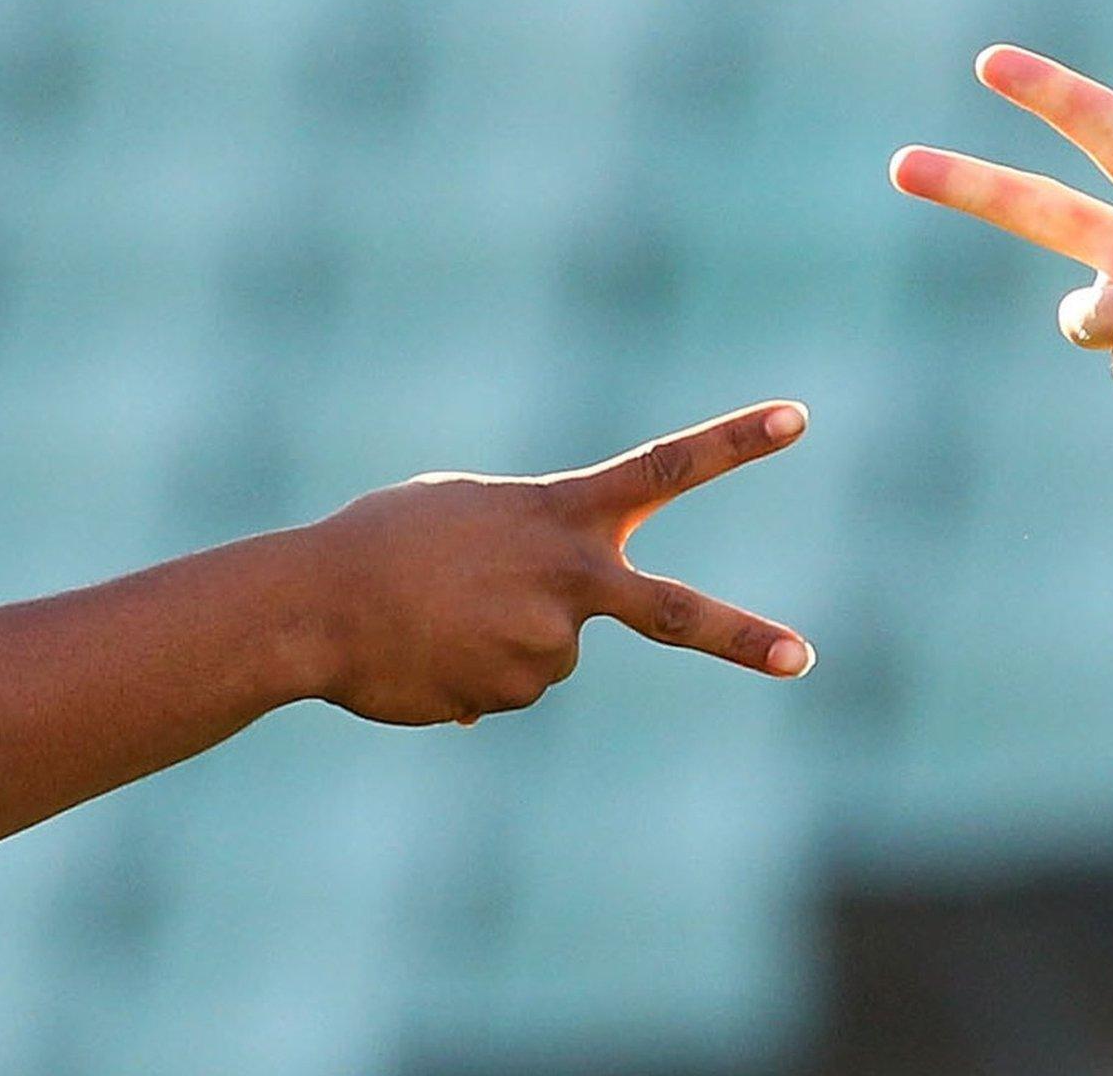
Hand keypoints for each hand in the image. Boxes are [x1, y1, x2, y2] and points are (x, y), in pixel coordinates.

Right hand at [307, 401, 814, 725]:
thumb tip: (545, 645)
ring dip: (506, 645)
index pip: (666, 467)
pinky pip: (512, 689)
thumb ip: (527, 549)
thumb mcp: (467, 515)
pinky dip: (477, 678)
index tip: (797, 418)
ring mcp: (545, 642)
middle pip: (672, 613)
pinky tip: (428, 655)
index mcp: (563, 513)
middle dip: (743, 638)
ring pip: (556, 655)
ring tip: (440, 620)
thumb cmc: (384, 542)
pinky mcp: (512, 695)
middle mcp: (567, 578)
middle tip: (803, 659)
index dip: (735, 442)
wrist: (309, 605)